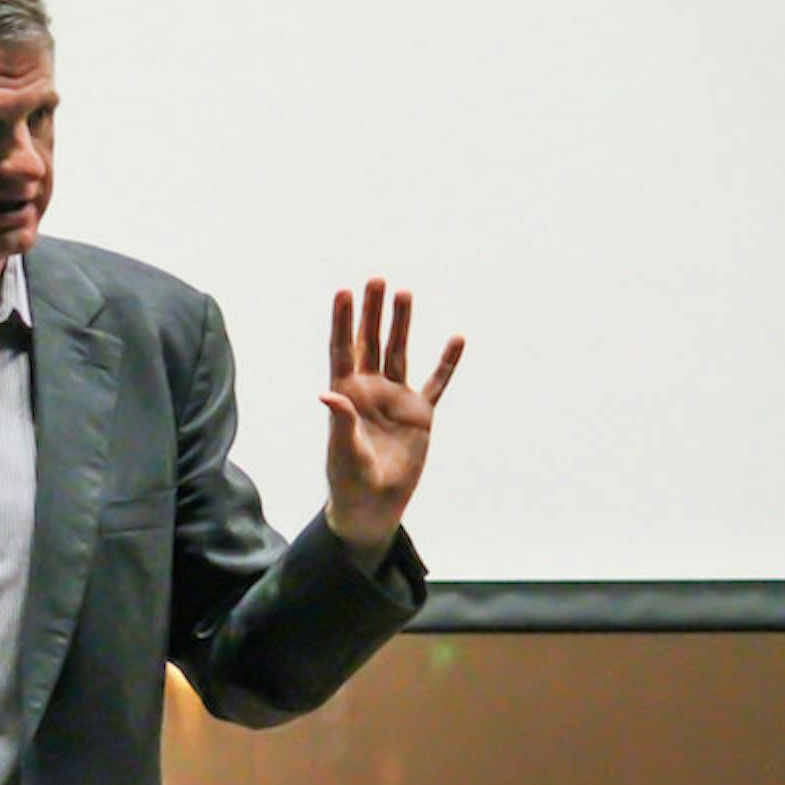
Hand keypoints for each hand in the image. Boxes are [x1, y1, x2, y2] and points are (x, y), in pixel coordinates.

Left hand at [321, 278, 464, 555]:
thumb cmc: (350, 480)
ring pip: (399, 353)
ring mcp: (395, 399)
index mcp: (345, 395)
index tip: (343, 292)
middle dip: (372, 312)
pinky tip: (456, 338)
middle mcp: (369, 390)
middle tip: (376, 279)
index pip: (343, 350)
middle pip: (370, 342)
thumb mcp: (344, 452)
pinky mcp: (420, 414)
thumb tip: (328, 394)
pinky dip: (446, 362)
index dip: (342, 321)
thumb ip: (339, 422)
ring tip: (405, 293)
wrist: (373, 504)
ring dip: (402, 324)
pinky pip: (436, 382)